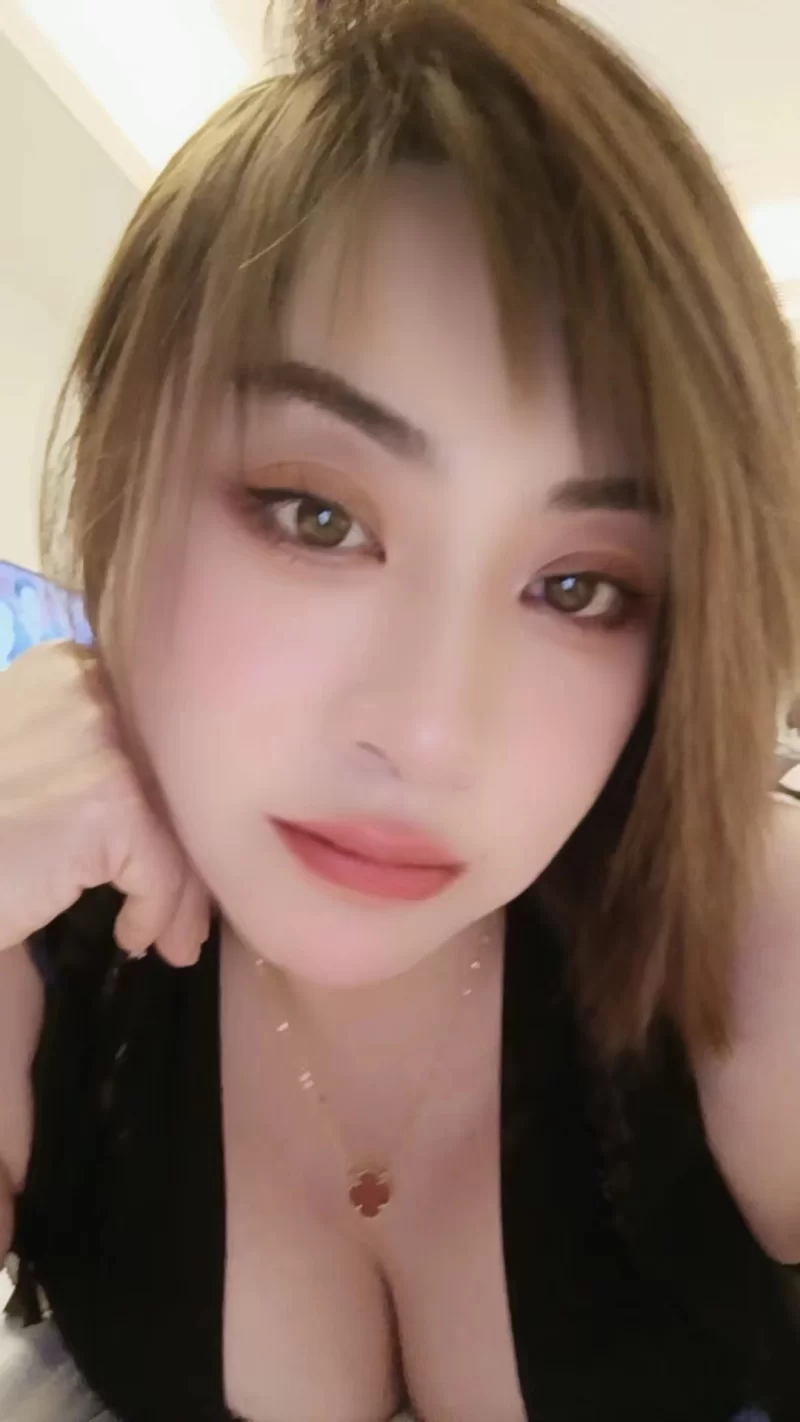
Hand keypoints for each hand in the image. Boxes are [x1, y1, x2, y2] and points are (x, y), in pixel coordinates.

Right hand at [0, 642, 207, 962]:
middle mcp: (90, 690)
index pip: (151, 744)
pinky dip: (154, 912)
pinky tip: (128, 936)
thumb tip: (172, 806)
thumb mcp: (30, 760)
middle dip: (185, 857)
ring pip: (178, 829)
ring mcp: (102, 746)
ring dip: (182, 896)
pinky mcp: (110, 806)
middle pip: (170, 785)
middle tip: (187, 918)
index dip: (166, 807)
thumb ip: (87, 755)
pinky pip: (164, 871)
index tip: (165, 856)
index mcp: (69, 667)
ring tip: (174, 941)